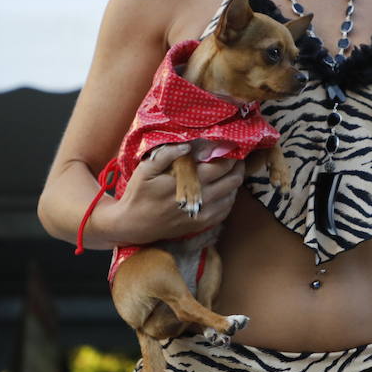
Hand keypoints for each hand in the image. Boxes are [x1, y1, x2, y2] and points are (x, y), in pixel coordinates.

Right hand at [105, 144, 245, 244]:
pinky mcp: (202, 225)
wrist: (133, 225)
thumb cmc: (138, 194)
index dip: (230, 154)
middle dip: (237, 166)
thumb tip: (187, 146)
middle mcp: (200, 199)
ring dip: (234, 181)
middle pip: (232, 180)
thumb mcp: (146, 170)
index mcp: (188, 182)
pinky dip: (229, 198)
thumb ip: (166, 155)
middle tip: (235, 156)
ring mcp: (203, 214)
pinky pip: (225, 211)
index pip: (220, 166)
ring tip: (231, 170)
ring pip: (232, 195)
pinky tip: (224, 190)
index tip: (231, 145)